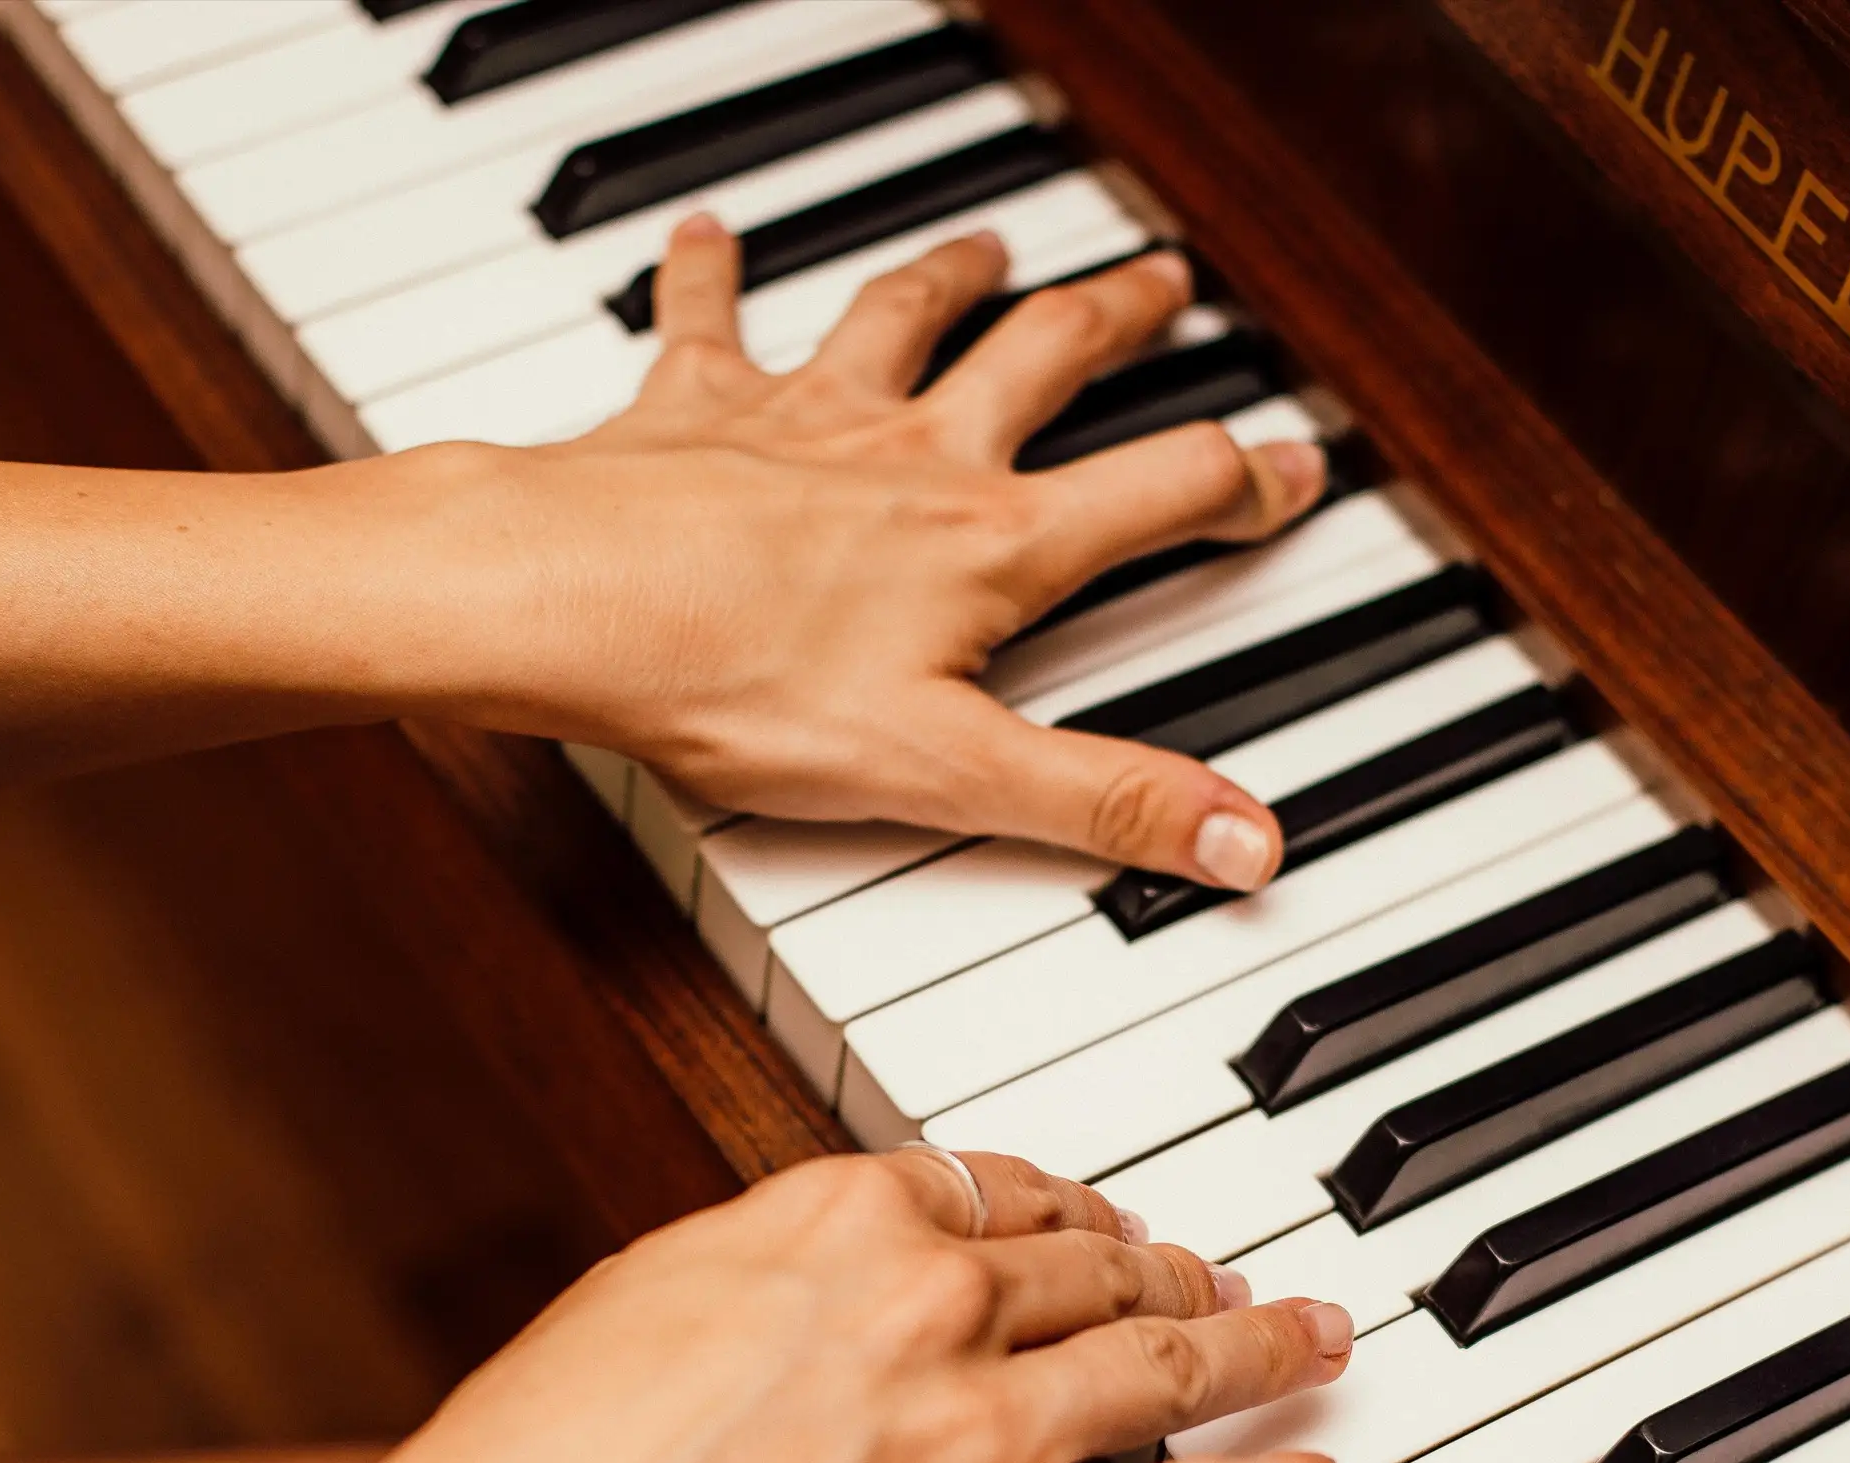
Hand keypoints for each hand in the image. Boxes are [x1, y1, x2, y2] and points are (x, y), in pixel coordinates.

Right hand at [0, 1150, 1358, 1462]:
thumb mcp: (661, 1287)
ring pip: (1177, 1362)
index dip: (1075, 1210)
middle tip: (1232, 1274)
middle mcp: (942, 1302)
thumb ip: (783, 1259)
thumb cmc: (546, 1453)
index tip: (1101, 1223)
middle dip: (1185, 1267)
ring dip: (1267, 1345)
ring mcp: (990, 1430)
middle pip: (1107, 1266)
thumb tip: (842, 1261)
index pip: (1008, 1190)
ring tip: (1319, 1337)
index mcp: (850, 1215)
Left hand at [465, 223, 1329, 891]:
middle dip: (1119, 320)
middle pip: (1045, 358)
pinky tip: (709, 233)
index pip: (1158, 495)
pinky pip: (708, 316)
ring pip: (905, 318)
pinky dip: (711, 270)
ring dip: (957, 275)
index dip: (1242, 482)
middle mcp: (913, 455)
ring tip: (992, 247)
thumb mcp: (948, 773)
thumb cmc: (734, 682)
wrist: (557, 603)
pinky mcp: (696, 406)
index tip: (1292, 466)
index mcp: (990, 544)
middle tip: (1164, 284)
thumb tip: (1244, 841)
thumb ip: (1103, 801)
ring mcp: (805, 416)